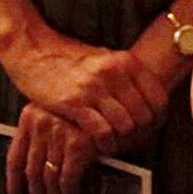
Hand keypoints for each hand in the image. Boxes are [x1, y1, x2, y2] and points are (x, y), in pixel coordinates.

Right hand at [0, 27, 169, 148]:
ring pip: (125, 126)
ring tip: (112, 142)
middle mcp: (113, 72)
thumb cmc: (70, 58)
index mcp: (125, 61)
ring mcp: (94, 87)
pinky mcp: (74, 103)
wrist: (33, 50)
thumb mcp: (105, 59)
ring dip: (120, 140)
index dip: (156, 120)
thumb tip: (149, 105)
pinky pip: (102, 133)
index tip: (147, 129)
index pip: (159, 99)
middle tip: (127, 139)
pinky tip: (96, 143)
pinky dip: (103, 143)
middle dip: (138, 134)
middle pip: (144, 116)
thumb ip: (126, 77)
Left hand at [6, 104, 103, 193]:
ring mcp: (58, 132)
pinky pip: (68, 181)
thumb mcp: (60, 119)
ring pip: (49, 180)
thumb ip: (46, 141)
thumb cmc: (91, 114)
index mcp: (29, 117)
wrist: (120, 104)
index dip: (13, 186)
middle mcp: (40, 123)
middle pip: (31, 172)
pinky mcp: (77, 144)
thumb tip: (36, 184)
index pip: (14, 158)